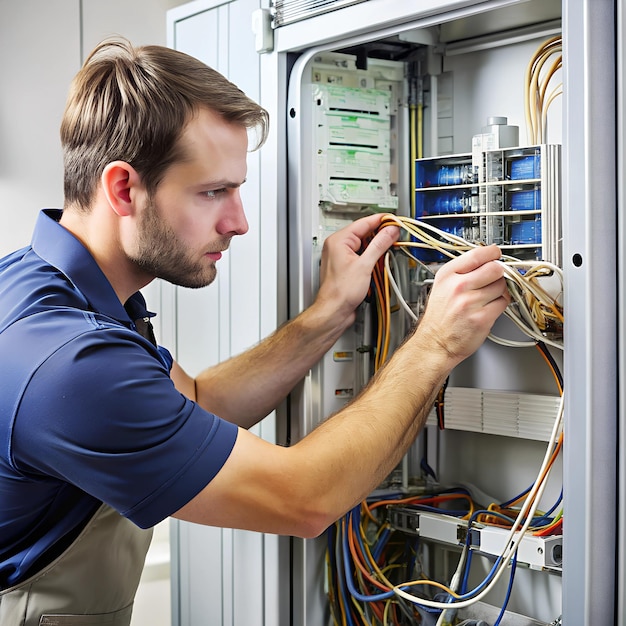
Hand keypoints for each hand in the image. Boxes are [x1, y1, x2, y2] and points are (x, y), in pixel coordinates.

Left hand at [316, 214, 399, 324]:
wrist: (334, 311)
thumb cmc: (340, 292)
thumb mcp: (365, 265)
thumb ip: (379, 245)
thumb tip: (390, 231)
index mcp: (338, 241)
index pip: (363, 223)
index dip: (381, 221)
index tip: (395, 220)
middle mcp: (337, 246)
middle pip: (364, 233)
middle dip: (380, 235)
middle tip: (396, 236)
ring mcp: (341, 256)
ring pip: (363, 245)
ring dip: (377, 247)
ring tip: (389, 249)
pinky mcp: (346, 267)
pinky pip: (361, 256)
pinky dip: (371, 257)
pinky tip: (379, 261)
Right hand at [416, 245, 509, 364]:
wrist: (435, 342)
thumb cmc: (440, 317)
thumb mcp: (442, 286)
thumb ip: (463, 271)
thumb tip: (487, 260)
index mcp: (447, 275)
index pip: (477, 254)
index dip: (492, 253)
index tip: (496, 254)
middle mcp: (458, 287)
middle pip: (494, 268)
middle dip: (499, 273)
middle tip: (494, 278)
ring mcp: (470, 303)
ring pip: (501, 286)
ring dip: (500, 290)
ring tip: (487, 297)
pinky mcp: (482, 318)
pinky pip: (503, 303)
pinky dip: (500, 305)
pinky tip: (488, 308)